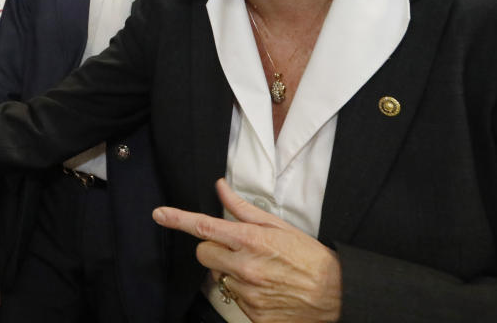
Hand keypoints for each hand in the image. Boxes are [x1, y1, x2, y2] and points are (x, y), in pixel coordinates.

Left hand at [153, 179, 341, 322]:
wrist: (337, 295)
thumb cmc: (310, 257)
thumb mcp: (279, 226)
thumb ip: (244, 209)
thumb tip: (221, 188)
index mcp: (251, 241)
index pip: (204, 227)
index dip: (178, 219)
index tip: (159, 214)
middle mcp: (245, 268)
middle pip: (203, 254)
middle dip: (213, 249)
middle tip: (236, 250)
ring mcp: (247, 294)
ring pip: (219, 278)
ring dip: (231, 273)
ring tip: (260, 272)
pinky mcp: (253, 316)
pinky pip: (234, 300)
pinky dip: (244, 294)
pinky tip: (265, 290)